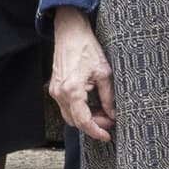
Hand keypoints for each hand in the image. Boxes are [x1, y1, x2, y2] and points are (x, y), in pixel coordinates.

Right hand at [48, 8, 116, 140]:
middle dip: (93, 124)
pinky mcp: (55, 88)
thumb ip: (108, 97)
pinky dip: (79, 109)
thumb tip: (113, 114)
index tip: (107, 136)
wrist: (70, 32)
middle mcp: (59, 93)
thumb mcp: (104, 73)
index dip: (96, 131)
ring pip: (70, 115)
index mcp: (72, 90)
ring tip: (104, 112)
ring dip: (86, 118)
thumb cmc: (86, 48)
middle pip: (75, 121)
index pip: (83, 121)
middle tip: (110, 121)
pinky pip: (67, 106)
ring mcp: (55, 91)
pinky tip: (93, 105)